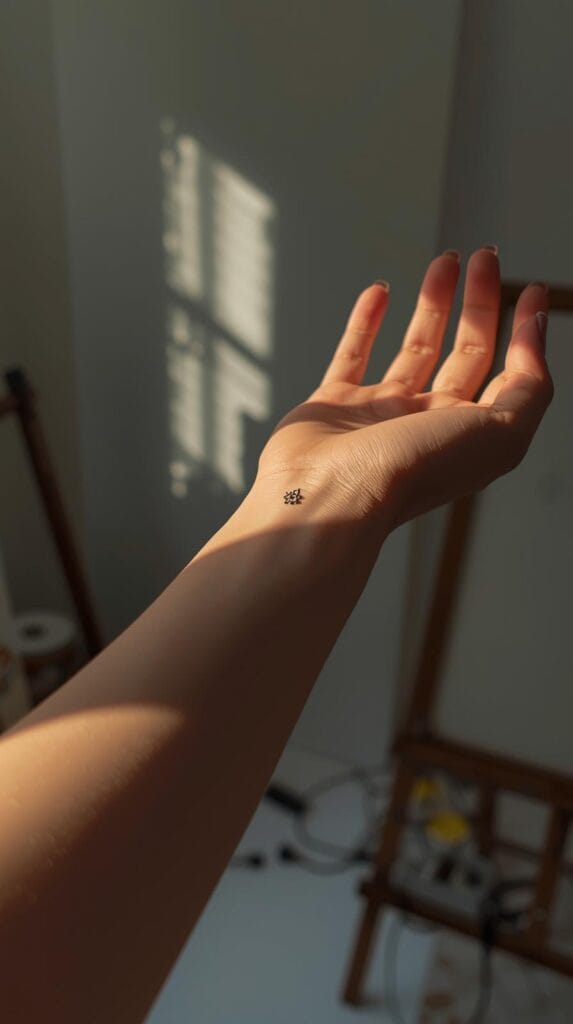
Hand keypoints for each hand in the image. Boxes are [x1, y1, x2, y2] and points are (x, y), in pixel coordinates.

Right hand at [257, 247, 553, 530]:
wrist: (332, 492)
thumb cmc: (414, 470)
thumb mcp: (501, 433)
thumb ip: (530, 386)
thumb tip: (533, 332)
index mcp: (470, 434)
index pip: (509, 373)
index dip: (525, 331)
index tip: (532, 289)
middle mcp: (428, 424)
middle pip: (465, 353)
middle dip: (479, 303)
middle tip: (484, 258)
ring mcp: (380, 414)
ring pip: (414, 348)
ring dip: (432, 303)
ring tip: (444, 261)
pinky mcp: (333, 406)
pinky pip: (352, 355)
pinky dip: (365, 322)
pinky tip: (380, 291)